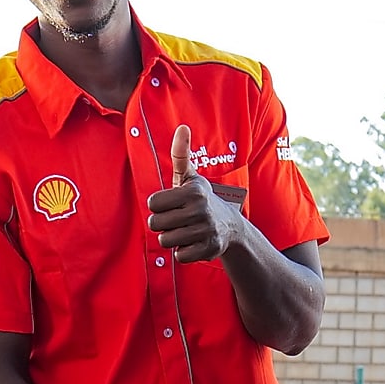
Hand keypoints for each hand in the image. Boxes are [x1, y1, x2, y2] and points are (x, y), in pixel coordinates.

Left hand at [148, 125, 235, 262]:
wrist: (230, 226)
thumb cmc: (201, 199)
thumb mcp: (190, 177)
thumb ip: (181, 154)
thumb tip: (182, 127)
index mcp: (193, 191)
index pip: (153, 203)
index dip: (159, 205)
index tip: (171, 204)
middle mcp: (200, 210)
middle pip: (156, 224)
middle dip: (163, 223)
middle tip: (177, 219)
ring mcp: (205, 231)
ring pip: (165, 241)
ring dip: (172, 238)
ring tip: (184, 230)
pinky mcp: (207, 249)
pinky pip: (179, 256)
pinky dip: (183, 252)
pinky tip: (192, 242)